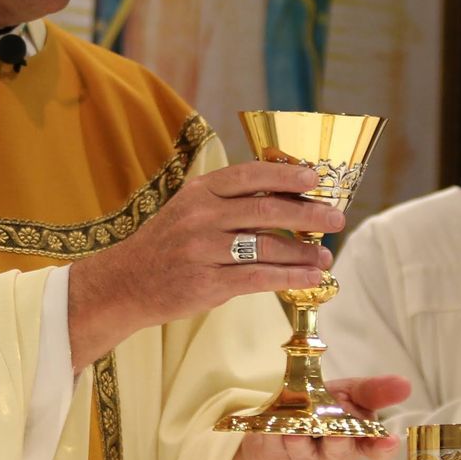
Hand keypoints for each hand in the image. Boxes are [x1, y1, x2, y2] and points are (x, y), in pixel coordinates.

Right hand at [67, 161, 342, 368]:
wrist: (125, 284)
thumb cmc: (165, 246)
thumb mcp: (188, 210)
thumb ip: (228, 202)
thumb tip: (285, 199)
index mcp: (198, 192)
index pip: (248, 176)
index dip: (285, 175)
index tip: (315, 179)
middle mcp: (200, 217)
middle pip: (265, 210)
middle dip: (307, 214)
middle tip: (336, 218)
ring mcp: (202, 251)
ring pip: (266, 246)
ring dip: (304, 251)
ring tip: (325, 255)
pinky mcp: (206, 284)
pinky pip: (259, 278)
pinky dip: (291, 276)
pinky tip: (311, 277)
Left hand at [221, 374, 410, 459]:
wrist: (281, 426)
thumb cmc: (323, 408)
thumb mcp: (348, 394)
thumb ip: (372, 391)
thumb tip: (404, 383)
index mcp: (359, 442)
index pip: (377, 452)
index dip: (383, 448)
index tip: (389, 440)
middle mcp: (335, 458)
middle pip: (338, 452)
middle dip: (336, 435)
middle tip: (334, 416)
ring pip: (302, 448)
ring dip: (299, 430)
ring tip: (295, 420)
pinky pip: (274, 444)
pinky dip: (274, 430)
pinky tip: (274, 421)